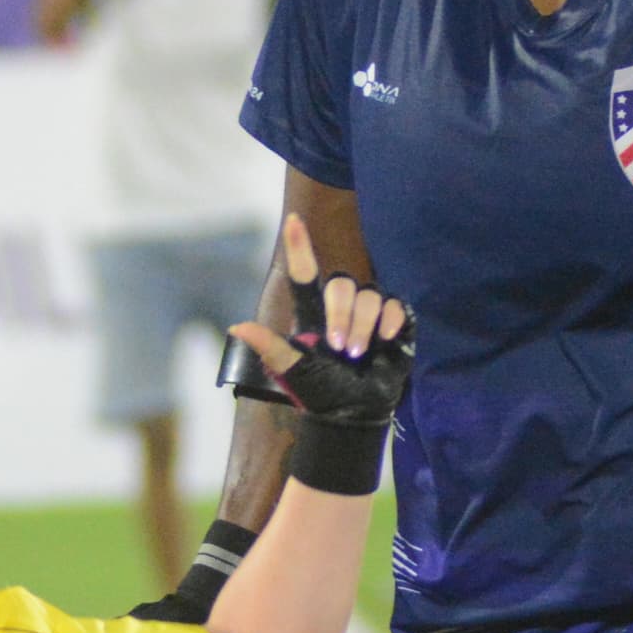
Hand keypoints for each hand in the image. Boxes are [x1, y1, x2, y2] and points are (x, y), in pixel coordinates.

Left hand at [225, 216, 413, 498]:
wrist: (356, 413)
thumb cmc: (320, 394)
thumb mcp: (294, 372)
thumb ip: (271, 348)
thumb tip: (237, 327)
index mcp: (313, 316)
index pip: (305, 276)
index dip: (300, 247)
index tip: (293, 220)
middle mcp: (340, 309)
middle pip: (342, 284)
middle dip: (342, 313)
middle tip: (341, 347)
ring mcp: (368, 313)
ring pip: (370, 294)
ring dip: (364, 325)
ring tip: (359, 353)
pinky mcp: (393, 322)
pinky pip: (395, 305)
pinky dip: (390, 321)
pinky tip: (385, 340)